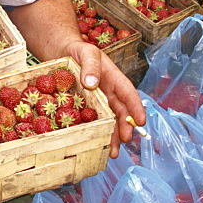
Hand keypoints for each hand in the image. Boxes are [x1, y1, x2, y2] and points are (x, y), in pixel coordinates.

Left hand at [62, 40, 145, 156]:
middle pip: (120, 112)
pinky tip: (95, 146)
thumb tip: (91, 82)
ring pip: (109, 121)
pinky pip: (92, 122)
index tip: (141, 121)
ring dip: (113, 136)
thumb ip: (91, 65)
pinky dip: (96, 134)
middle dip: (125, 127)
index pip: (128, 93)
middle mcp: (108, 93)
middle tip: (126, 140)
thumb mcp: (86, 52)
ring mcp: (97, 102)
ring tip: (113, 152)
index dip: (136, 107)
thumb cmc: (77, 50)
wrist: (61, 53)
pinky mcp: (85, 108)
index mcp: (113, 79)